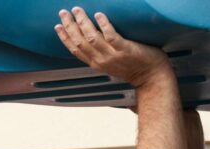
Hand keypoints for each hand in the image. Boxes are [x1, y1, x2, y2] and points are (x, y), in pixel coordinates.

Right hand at [55, 8, 170, 87]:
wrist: (152, 77)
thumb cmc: (136, 68)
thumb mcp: (113, 63)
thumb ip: (103, 53)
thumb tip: (96, 38)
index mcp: (96, 63)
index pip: (75, 49)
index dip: (65, 37)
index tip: (58, 26)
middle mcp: (101, 60)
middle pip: (80, 42)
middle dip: (70, 26)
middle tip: (63, 12)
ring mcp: (112, 56)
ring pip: (92, 38)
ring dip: (83, 23)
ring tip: (77, 10)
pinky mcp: (125, 50)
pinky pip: (111, 36)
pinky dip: (104, 25)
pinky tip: (99, 15)